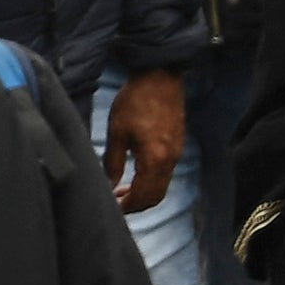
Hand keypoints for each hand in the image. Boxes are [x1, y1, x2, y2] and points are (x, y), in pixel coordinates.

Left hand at [102, 66, 185, 212]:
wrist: (160, 76)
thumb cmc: (135, 100)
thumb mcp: (117, 133)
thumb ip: (112, 163)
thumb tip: (107, 186)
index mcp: (155, 159)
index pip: (143, 196)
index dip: (126, 207)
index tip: (112, 209)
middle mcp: (170, 160)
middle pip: (155, 196)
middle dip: (136, 204)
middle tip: (116, 203)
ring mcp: (176, 152)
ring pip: (162, 186)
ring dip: (143, 193)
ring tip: (122, 189)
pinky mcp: (177, 144)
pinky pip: (166, 173)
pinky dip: (151, 180)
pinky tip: (135, 173)